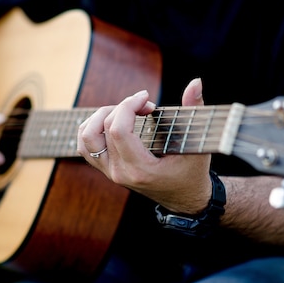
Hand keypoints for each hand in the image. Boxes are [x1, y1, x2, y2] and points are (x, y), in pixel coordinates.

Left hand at [77, 78, 211, 213]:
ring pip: (86, 137)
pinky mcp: (106, 170)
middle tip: (144, 105)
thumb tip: (196, 82)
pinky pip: (85, 146)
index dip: (128, 106)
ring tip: (124, 111)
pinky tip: (112, 120)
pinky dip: (92, 128)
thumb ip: (194, 110)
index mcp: (140, 170)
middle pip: (103, 129)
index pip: (118, 131)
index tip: (146, 98)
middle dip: (122, 107)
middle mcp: (120, 173)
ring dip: (101, 116)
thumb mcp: (198, 144)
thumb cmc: (193, 173)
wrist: (185, 200)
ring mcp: (110, 173)